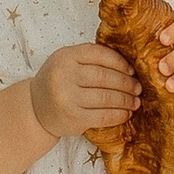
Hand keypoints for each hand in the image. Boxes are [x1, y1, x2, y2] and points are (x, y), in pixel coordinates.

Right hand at [28, 37, 143, 138]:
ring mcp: (68, 98)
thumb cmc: (57, 81)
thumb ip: (89, 58)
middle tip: (138, 88)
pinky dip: (118, 115)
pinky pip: (103, 116)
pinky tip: (125, 114)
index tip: (131, 70)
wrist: (35, 108)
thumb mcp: (66, 62)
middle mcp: (64, 75)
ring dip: (126, 100)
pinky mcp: (74, 118)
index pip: (99, 54)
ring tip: (135, 101)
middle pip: (105, 77)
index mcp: (65, 56)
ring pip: (106, 98)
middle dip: (126, 83)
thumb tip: (126, 64)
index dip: (119, 62)